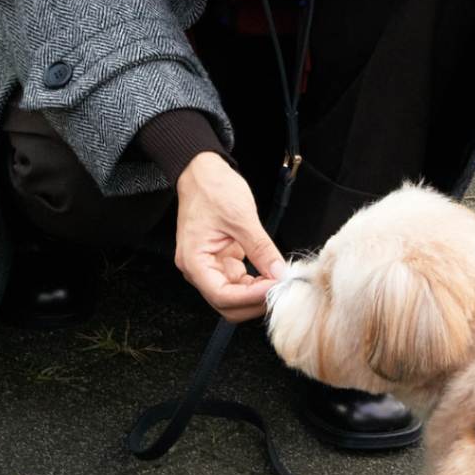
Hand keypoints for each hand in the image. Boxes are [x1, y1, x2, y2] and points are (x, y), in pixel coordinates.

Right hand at [173, 152, 286, 320]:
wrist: (202, 171)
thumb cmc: (212, 188)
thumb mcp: (241, 217)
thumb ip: (261, 249)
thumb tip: (279, 273)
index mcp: (194, 260)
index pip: (222, 295)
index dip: (250, 297)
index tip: (275, 288)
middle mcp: (197, 268)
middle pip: (226, 303)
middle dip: (254, 301)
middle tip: (280, 289)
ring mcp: (209, 265)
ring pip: (234, 296)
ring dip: (256, 294)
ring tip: (279, 280)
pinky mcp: (220, 260)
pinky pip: (238, 282)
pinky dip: (256, 282)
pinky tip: (271, 273)